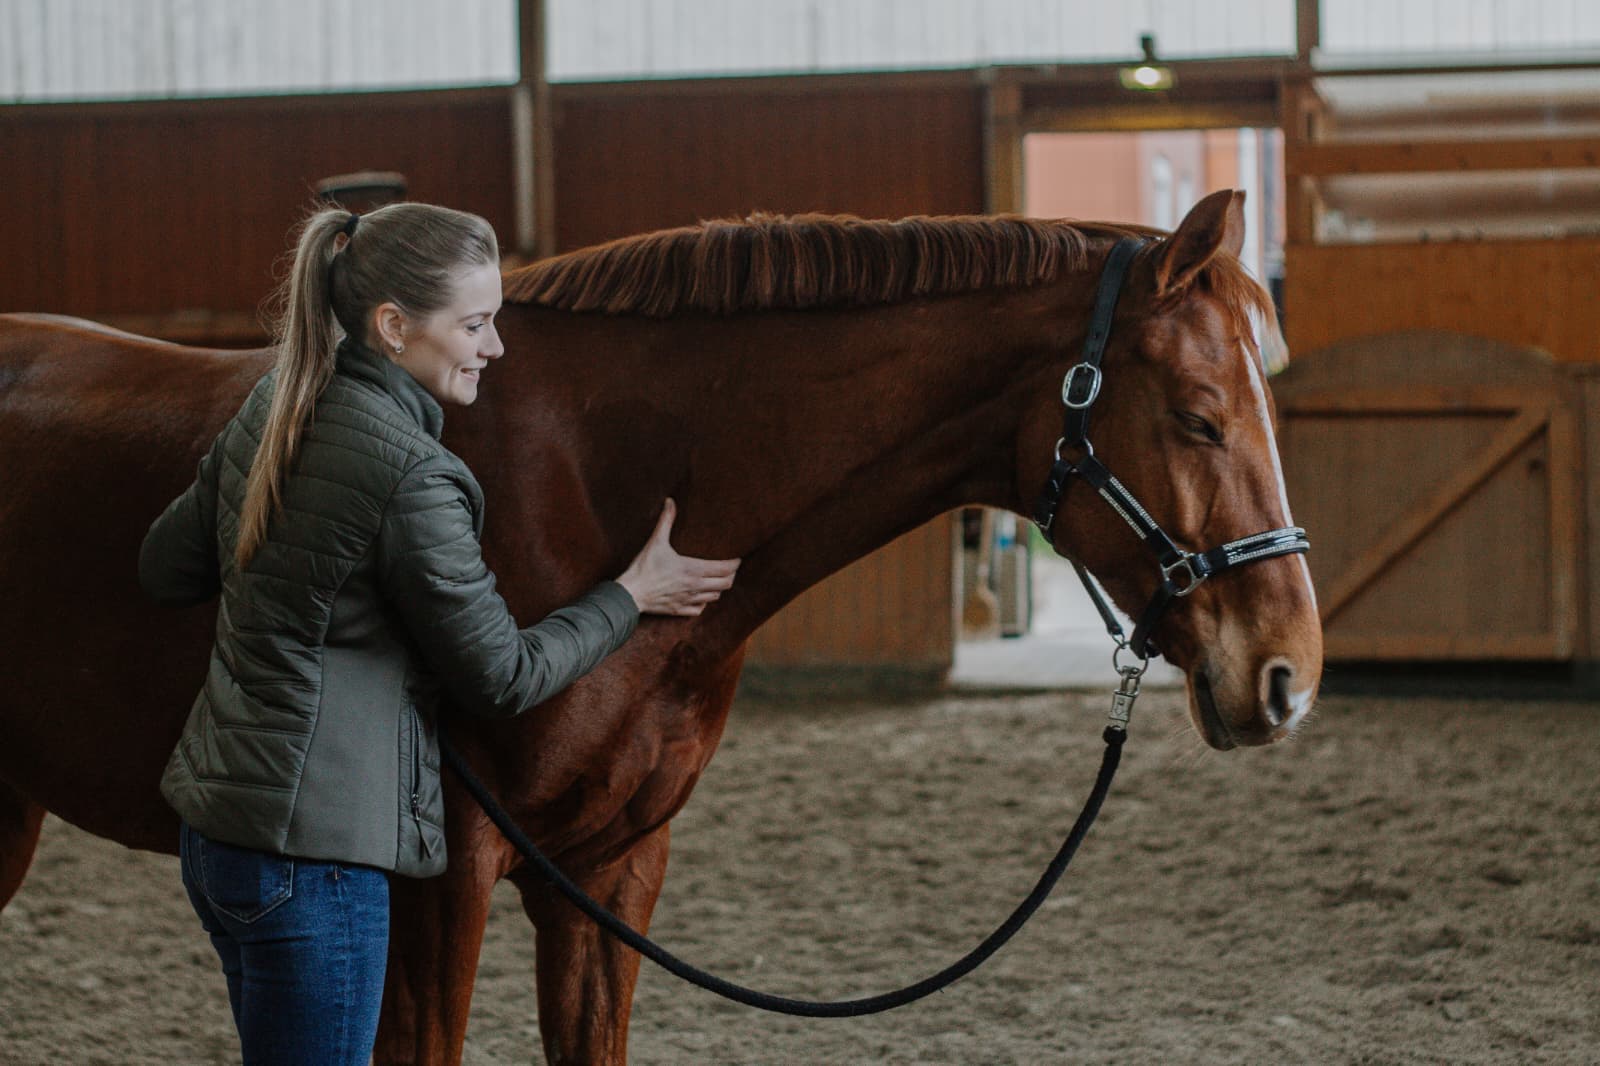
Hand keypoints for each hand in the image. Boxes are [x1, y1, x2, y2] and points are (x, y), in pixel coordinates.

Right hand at [616, 498, 739, 616]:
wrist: (630, 593)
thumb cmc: (643, 567)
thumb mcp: (656, 542)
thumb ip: (666, 521)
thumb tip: (670, 501)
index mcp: (693, 569)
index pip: (726, 569)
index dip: (735, 563)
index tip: (736, 558)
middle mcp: (695, 586)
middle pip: (726, 584)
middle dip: (731, 575)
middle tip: (729, 568)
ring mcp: (689, 600)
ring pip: (716, 597)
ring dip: (718, 588)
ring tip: (716, 579)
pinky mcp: (680, 611)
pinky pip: (700, 609)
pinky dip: (704, 602)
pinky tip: (699, 595)